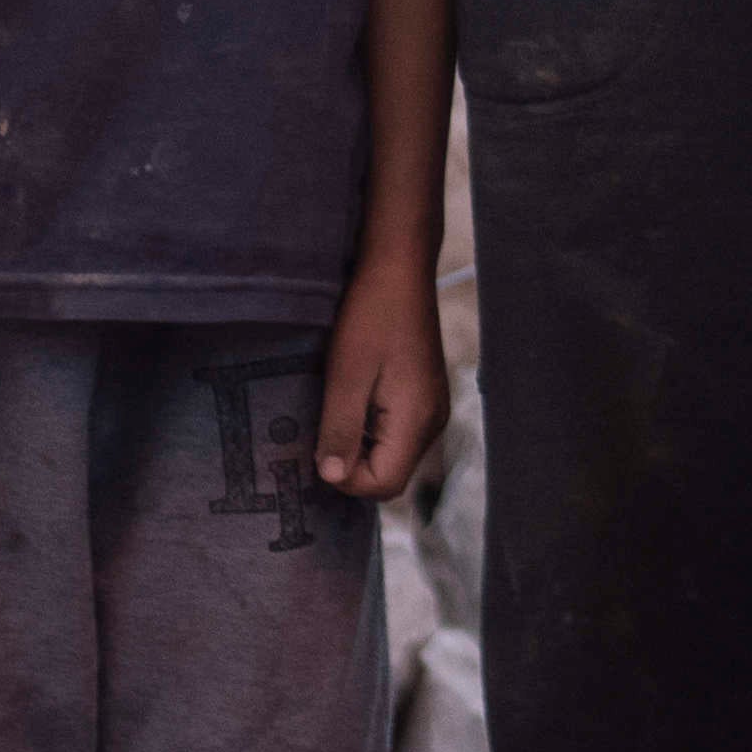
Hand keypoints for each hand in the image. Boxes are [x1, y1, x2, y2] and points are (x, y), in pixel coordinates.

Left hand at [318, 265, 447, 502]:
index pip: (385, 484)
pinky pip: (396, 434)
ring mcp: (431, 408)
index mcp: (417, 419)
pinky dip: (370, 432)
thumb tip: (332, 477)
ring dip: (359, 448)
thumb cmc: (372, 315)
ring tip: (333, 415)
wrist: (399, 268)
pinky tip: (350, 404)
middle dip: (352, 467)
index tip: (318, 450)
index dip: (347, 479)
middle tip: (320, 435)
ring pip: (392, 456)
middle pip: (391, 475)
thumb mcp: (346, 374)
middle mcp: (433, 421)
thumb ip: (341, 429)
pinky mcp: (423, 396)